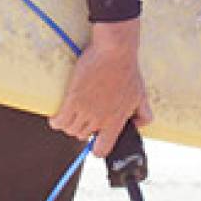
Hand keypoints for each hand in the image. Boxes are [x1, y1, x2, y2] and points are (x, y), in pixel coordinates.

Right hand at [49, 18, 152, 157]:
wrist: (114, 51)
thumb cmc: (128, 70)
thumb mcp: (141, 95)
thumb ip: (144, 114)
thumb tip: (138, 125)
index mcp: (116, 121)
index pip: (103, 149)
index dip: (97, 148)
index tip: (95, 140)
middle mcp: (100, 119)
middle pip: (82, 137)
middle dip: (82, 129)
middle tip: (83, 118)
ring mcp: (85, 110)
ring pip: (70, 130)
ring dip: (68, 125)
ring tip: (70, 115)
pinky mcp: (72, 99)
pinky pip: (59, 121)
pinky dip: (56, 121)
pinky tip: (57, 117)